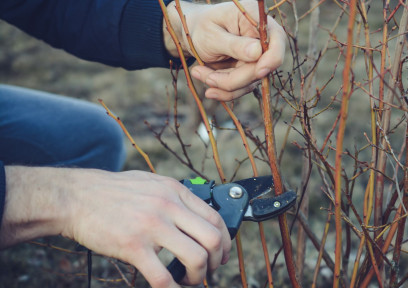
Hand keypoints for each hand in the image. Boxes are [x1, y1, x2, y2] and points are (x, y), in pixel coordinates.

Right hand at [0, 166, 230, 287]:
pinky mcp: (133, 246)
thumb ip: (174, 197)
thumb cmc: (112, 192)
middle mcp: (169, 206)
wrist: (76, 197)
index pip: (215, 218)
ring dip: (198, 277)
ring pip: (195, 258)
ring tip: (189, 281)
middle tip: (209, 272)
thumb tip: (196, 217)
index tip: (220, 254)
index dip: (225, 241)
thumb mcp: (151, 183)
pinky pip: (163, 277)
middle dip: (215, 262)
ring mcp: (152, 226)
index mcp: (175, 191)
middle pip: (212, 239)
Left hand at [164, 0, 285, 100]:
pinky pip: (241, 88)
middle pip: (260, 68)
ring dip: (222, 84)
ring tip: (198, 72)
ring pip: (249, 82)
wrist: (193, 34)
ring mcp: (258, 58)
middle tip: (202, 75)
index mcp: (256, 19)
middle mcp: (262, 39)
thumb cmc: (201, 27)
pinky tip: (206, 81)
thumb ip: (234, 44)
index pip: (277, 39)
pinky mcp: (250, 72)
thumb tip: (258, 52)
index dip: (272, 58)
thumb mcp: (212, 34)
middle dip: (232, 78)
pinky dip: (222, 89)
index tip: (258, 71)